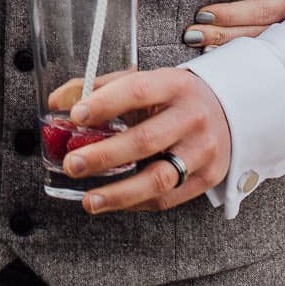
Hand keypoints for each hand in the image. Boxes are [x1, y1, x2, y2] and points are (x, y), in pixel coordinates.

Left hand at [59, 68, 230, 214]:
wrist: (227, 112)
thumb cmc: (173, 98)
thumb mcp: (144, 82)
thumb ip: (99, 89)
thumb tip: (57, 101)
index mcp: (174, 85)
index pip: (136, 92)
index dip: (104, 104)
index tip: (75, 116)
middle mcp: (192, 117)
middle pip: (144, 140)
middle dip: (103, 156)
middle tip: (71, 164)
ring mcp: (203, 150)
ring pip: (158, 178)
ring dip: (119, 193)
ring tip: (88, 200)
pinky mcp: (207, 177)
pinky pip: (168, 198)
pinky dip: (136, 203)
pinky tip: (113, 202)